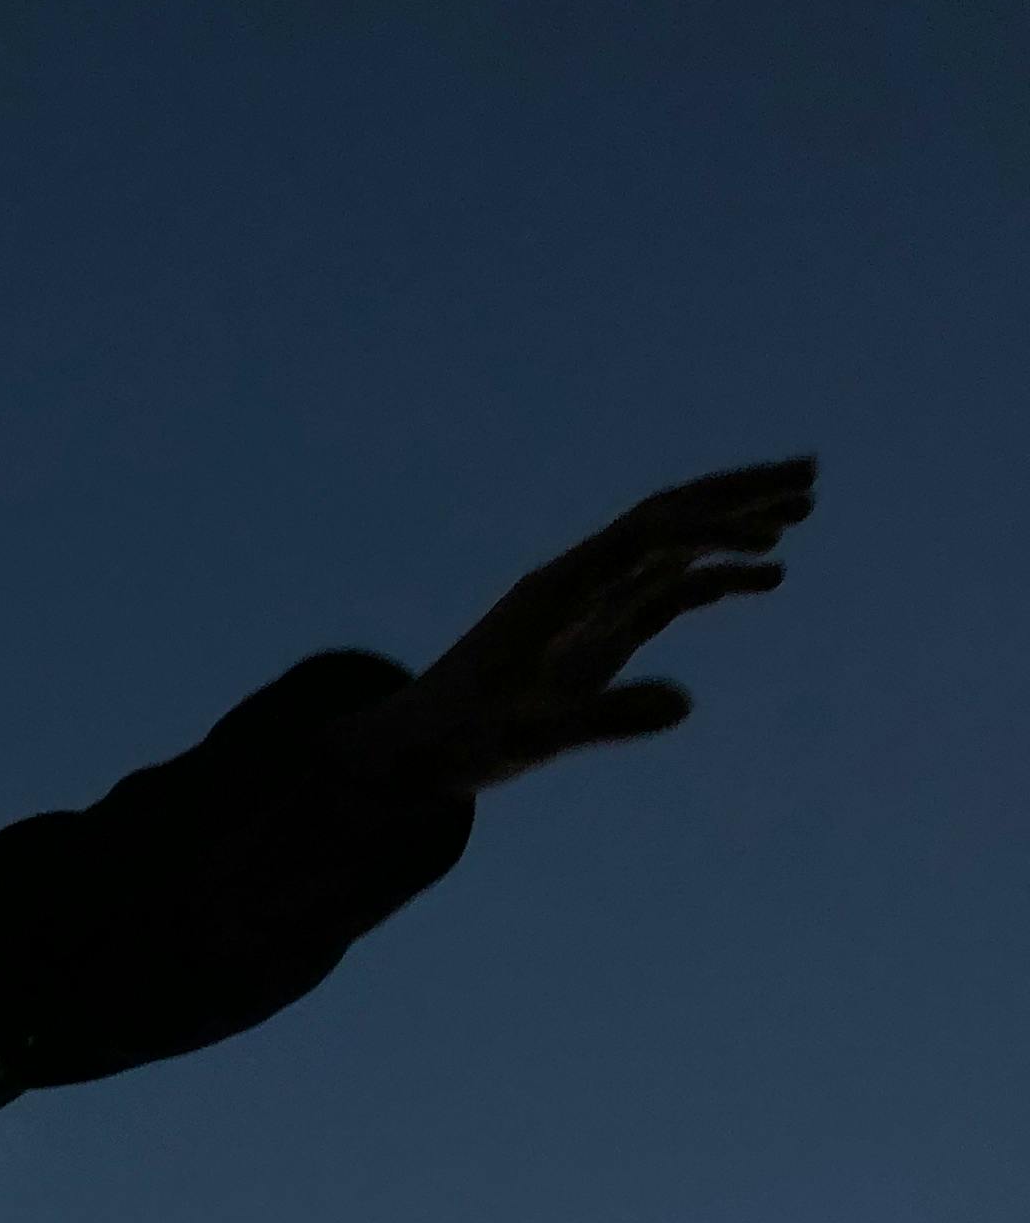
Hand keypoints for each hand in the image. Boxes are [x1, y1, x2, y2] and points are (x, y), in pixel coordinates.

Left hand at [337, 459, 817, 793]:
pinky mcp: (598, 631)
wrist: (412, 748)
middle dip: (736, 493)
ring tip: (805, 508)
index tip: (775, 525)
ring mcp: (590, 603)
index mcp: (558, 590)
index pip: (644, 534)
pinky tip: (770, 577)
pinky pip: (666, 590)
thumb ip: (609, 719)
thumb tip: (688, 704)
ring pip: (671, 545)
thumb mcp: (531, 738)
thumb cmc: (459, 741)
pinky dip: (717, 577)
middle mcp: (578, 580)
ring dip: (734, 523)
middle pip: (665, 516)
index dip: (710, 521)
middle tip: (811, 473)